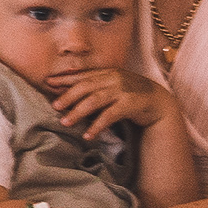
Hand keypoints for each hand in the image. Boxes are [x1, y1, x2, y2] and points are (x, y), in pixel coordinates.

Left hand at [41, 64, 171, 138]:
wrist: (159, 102)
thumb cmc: (132, 95)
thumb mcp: (114, 86)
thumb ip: (96, 86)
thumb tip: (69, 92)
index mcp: (107, 72)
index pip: (82, 75)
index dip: (64, 78)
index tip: (47, 83)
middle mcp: (114, 78)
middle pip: (85, 86)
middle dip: (68, 96)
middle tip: (54, 107)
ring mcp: (123, 90)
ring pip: (95, 100)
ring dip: (78, 112)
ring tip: (66, 122)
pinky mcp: (130, 104)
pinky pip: (110, 115)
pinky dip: (97, 125)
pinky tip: (88, 135)